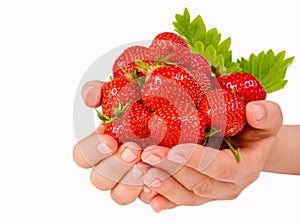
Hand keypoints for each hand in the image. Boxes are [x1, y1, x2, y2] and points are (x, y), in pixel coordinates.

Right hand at [73, 80, 148, 204]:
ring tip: (147, 165)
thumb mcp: (124, 88)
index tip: (110, 140)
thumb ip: (100, 90)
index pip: (82, 156)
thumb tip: (91, 100)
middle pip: (99, 180)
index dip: (92, 152)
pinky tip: (159, 179)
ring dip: (130, 183)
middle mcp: (113, 164)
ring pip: (118, 195)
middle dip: (115, 167)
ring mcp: (131, 178)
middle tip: (134, 150)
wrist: (181, 109)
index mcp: (102, 144)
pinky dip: (151, 193)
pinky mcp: (151, 186)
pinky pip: (146, 199)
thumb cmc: (148, 100)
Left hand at [139, 100, 282, 211]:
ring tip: (140, 169)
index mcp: (246, 168)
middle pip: (198, 184)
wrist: (249, 147)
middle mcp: (229, 186)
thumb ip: (267, 115)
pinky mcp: (198, 194)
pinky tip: (146, 193)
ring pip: (186, 195)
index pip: (221, 168)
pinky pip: (180, 201)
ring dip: (162, 184)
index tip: (173, 149)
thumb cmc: (255, 130)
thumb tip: (254, 110)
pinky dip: (163, 198)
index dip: (198, 160)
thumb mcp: (267, 119)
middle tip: (147, 155)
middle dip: (171, 170)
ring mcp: (213, 193)